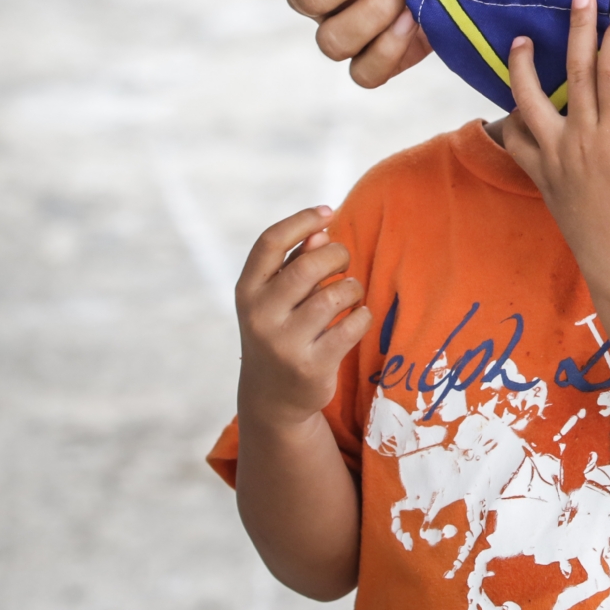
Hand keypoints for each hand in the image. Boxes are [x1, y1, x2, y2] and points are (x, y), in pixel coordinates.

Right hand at [235, 207, 371, 428]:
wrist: (272, 396)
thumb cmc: (281, 328)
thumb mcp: (277, 295)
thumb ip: (297, 262)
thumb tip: (323, 232)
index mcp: (247, 291)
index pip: (269, 243)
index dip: (301, 221)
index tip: (327, 212)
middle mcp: (260, 316)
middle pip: (307, 268)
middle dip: (336, 255)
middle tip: (343, 261)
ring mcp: (284, 344)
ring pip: (333, 297)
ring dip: (352, 287)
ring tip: (350, 292)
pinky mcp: (311, 366)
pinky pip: (351, 326)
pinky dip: (362, 315)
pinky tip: (357, 316)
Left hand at [500, 0, 609, 279]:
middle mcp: (582, 138)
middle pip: (575, 70)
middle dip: (578, 29)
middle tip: (579, 0)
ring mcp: (556, 156)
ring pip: (530, 99)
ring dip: (523, 65)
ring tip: (522, 41)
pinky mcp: (541, 175)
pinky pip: (517, 140)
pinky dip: (512, 118)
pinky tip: (516, 102)